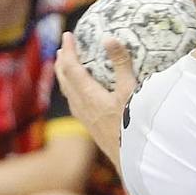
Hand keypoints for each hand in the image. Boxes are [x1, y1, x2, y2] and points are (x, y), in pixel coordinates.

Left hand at [55, 32, 135, 167]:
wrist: (130, 159)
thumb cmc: (133, 125)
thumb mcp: (130, 91)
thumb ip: (121, 64)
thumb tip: (109, 38)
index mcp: (89, 95)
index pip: (72, 67)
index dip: (69, 50)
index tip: (67, 35)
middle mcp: (82, 106)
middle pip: (65, 80)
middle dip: (62, 61)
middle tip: (62, 48)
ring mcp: (85, 118)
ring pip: (68, 93)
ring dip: (65, 76)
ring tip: (65, 67)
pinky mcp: (91, 127)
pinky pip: (75, 104)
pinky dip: (73, 92)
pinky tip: (80, 96)